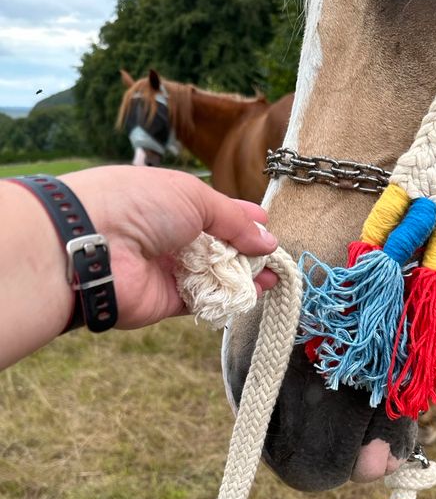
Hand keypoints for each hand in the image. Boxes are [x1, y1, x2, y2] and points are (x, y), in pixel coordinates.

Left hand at [62, 166, 278, 328]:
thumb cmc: (139, 205)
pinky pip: (205, 301)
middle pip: (218, 246)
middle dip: (248, 251)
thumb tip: (267, 241)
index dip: (242, 217)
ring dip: (245, 277)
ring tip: (274, 278)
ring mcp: (169, 269)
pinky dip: (229, 299)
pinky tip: (253, 294)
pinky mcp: (168, 301)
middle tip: (276, 257)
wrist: (95, 246)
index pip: (214, 210)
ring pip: (215, 276)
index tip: (267, 223)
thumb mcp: (194, 198)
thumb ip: (234, 222)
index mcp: (170, 202)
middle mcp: (169, 236)